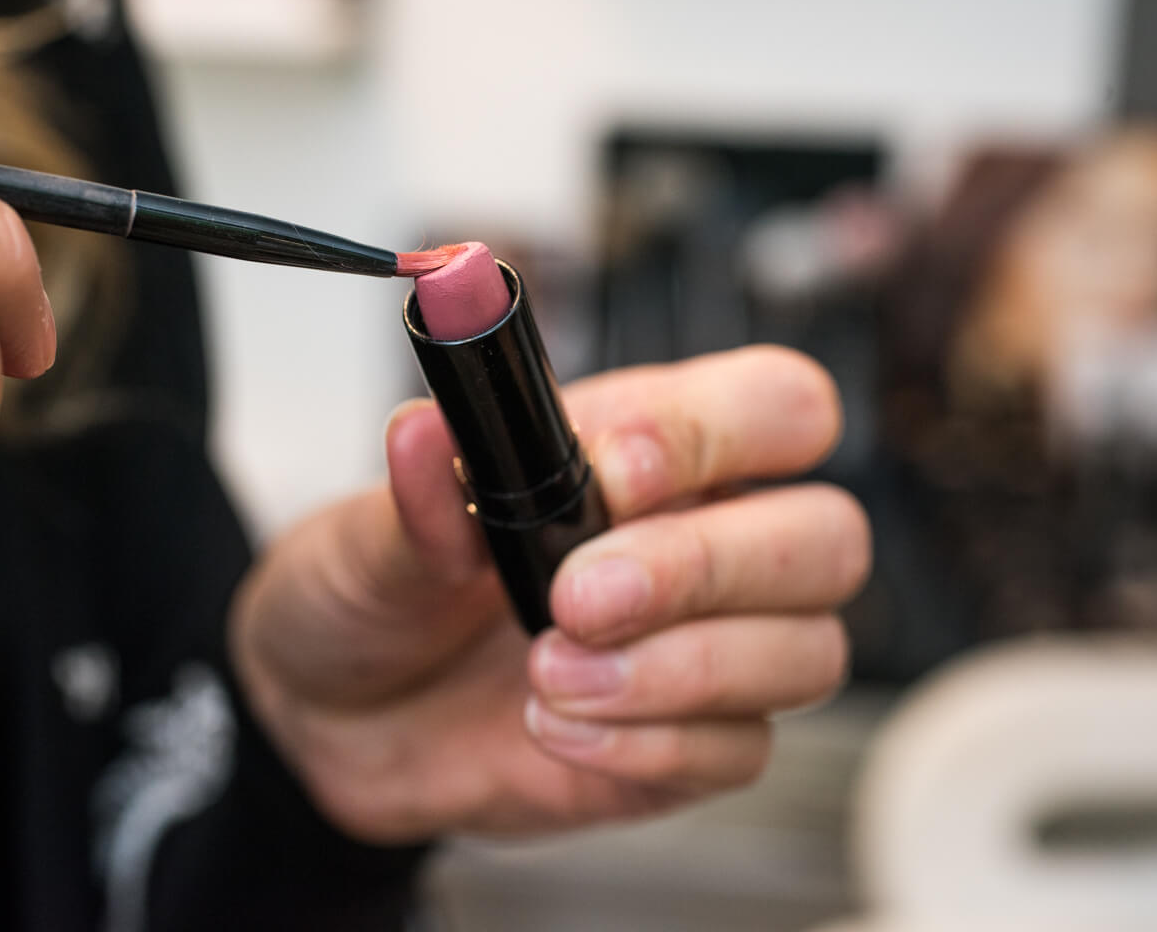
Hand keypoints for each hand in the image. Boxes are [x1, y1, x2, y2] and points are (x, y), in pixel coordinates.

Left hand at [232, 346, 869, 840]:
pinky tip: (553, 727)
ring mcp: (705, 647)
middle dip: (706, 567)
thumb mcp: (367, 534)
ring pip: (806, 652)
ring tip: (545, 671)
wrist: (331, 716)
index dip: (718, 435)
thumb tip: (425, 431)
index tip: (611, 474)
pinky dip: (646, 745)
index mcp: (643, 447)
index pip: (776, 406)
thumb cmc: (374, 592)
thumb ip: (415, 494)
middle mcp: (698, 539)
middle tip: (578, 598)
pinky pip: (739, 750)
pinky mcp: (688, 744)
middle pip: (826, 536)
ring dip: (676, 670)